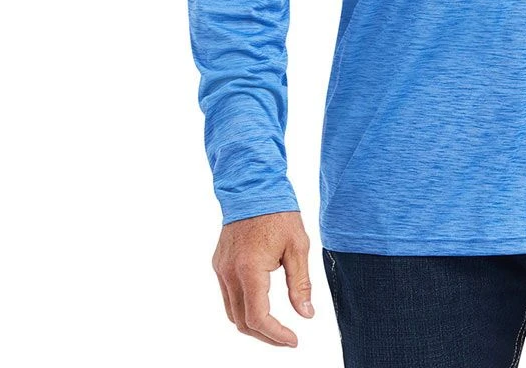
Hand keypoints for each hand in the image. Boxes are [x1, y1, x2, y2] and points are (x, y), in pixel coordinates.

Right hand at [211, 210, 315, 345]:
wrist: (253, 186)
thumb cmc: (278, 213)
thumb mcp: (298, 247)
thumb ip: (300, 284)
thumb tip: (306, 315)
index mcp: (250, 269)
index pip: (258, 317)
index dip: (276, 335)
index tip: (293, 340)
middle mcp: (230, 273)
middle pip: (242, 322)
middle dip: (265, 335)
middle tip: (288, 338)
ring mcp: (221, 269)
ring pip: (232, 313)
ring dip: (252, 324)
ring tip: (276, 326)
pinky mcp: (219, 264)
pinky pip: (228, 296)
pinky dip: (243, 307)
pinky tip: (261, 303)